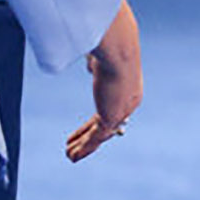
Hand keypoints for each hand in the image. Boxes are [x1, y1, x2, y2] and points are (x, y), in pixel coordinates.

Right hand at [66, 0, 142, 161]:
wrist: (119, 48)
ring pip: (101, 135)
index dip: (98, 119)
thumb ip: (96, 63)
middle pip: (107, 126)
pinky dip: (84, 147)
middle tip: (78, 145)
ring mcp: (121, 111)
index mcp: (128, 88)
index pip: (111, 108)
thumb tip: (90, 62)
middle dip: (91, 136)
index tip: (90, 124)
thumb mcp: (102, 55)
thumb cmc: (112, 45)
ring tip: (70, 154)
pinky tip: (73, 155)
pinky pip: (96, 138)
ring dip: (84, 145)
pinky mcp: (112, 117)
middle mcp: (128, 102)